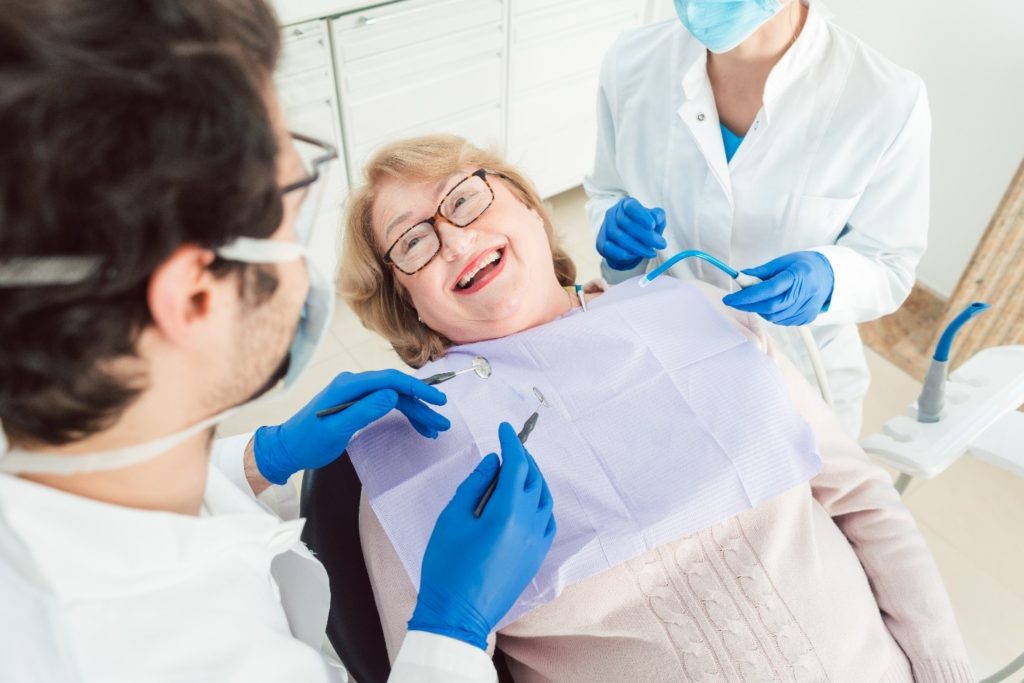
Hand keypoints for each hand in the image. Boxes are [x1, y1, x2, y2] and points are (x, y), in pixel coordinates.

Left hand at [253, 370, 449, 484]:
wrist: (288, 448)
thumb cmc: (308, 441)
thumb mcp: (336, 429)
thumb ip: (363, 411)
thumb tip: (392, 395)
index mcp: (349, 386)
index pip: (390, 381)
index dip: (416, 389)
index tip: (437, 401)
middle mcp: (355, 384)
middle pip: (396, 390)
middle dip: (421, 405)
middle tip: (442, 423)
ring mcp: (356, 394)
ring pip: (394, 399)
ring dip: (415, 412)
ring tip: (434, 429)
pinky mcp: (358, 404)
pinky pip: (387, 405)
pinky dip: (403, 415)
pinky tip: (417, 426)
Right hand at [409, 422, 555, 649]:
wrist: (458, 614)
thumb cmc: (447, 565)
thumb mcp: (452, 518)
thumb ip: (474, 485)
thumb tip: (493, 462)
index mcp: (507, 511)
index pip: (516, 464)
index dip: (511, 442)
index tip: (504, 427)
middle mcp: (529, 523)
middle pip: (533, 478)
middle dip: (522, 457)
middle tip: (508, 445)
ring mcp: (537, 541)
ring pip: (544, 498)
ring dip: (533, 478)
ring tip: (516, 469)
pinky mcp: (538, 556)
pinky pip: (547, 519)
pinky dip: (540, 502)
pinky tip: (527, 500)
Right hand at [596, 197, 666, 270]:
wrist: (628, 245)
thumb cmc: (643, 229)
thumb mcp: (655, 220)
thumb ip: (658, 216)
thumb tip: (656, 218)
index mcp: (626, 204)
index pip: (631, 207)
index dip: (641, 216)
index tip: (653, 225)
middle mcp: (613, 213)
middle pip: (626, 223)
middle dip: (645, 236)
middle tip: (660, 244)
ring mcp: (605, 228)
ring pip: (618, 236)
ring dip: (636, 247)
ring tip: (651, 252)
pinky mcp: (601, 242)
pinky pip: (609, 248)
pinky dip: (622, 253)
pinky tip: (634, 256)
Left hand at [722, 251, 834, 325]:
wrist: (829, 276)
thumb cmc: (803, 266)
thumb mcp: (782, 262)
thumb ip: (761, 272)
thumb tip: (740, 277)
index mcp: (797, 276)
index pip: (768, 289)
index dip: (746, 296)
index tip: (729, 298)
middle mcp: (804, 294)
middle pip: (770, 306)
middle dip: (748, 305)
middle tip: (735, 300)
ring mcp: (807, 308)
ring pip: (774, 317)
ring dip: (759, 310)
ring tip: (757, 299)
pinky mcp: (806, 318)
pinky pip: (782, 321)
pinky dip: (771, 314)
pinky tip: (771, 304)